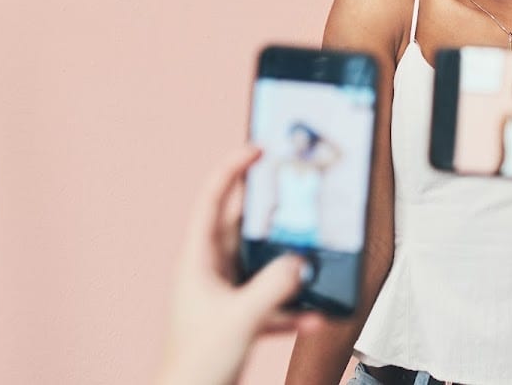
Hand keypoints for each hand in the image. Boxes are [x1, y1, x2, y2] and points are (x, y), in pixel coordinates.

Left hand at [155, 147, 322, 384]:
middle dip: (271, 211)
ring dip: (288, 262)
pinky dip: (293, 304)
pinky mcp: (240, 318)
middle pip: (243, 227)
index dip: (232, 171)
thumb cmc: (196, 363)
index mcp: (199, 260)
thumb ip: (273, 288)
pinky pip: (273, 300)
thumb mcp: (240, 319)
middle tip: (296, 189)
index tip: (256, 149)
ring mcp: (226, 294)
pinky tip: (315, 313)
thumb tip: (300, 262)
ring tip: (313, 250)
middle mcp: (211, 271)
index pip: (213, 201)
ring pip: (262, 263)